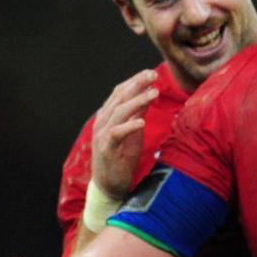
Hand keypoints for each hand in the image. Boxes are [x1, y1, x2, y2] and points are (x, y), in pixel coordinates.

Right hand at [91, 69, 158, 197]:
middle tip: (153, 75)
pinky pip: (116, 134)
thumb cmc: (122, 156)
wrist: (110, 184)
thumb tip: (150, 93)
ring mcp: (102, 135)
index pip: (119, 93)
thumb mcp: (134, 131)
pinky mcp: (106, 149)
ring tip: (154, 93)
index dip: (134, 81)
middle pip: (119, 98)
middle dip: (137, 84)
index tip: (150, 72)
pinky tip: (141, 121)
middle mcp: (103, 122)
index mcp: (108, 115)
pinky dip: (129, 126)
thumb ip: (139, 112)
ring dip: (138, 101)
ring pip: (119, 112)